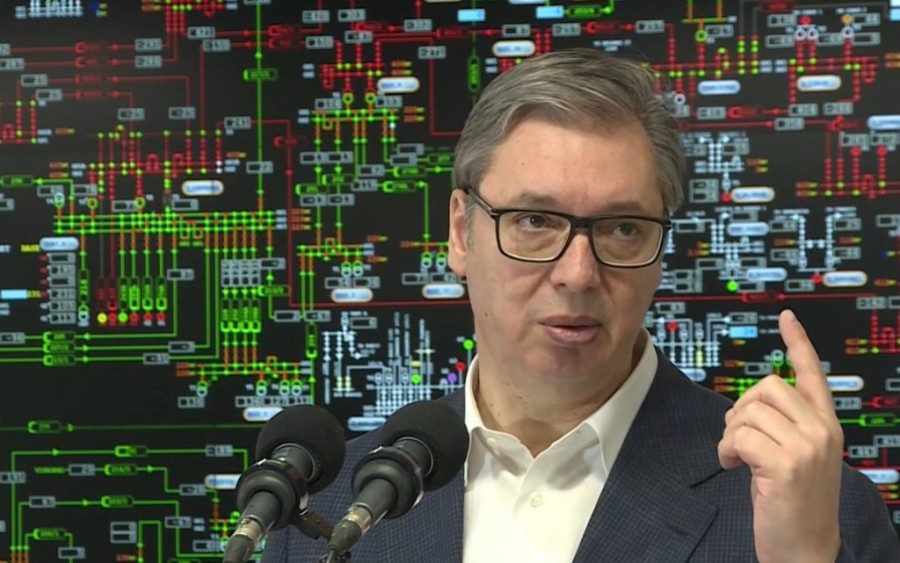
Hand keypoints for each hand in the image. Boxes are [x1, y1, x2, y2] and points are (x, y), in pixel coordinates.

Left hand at [717, 309, 842, 562]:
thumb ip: (785, 426)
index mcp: (826, 425)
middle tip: (737, 438)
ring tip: (736, 457)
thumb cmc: (793, 504)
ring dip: (730, 433)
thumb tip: (750, 405)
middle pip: (766, 386)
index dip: (798, 343)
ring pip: (749, 411)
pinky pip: (739, 436)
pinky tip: (732, 467)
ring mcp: (807, 446)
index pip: (812, 374)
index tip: (787, 317)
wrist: (805, 549)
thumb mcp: (797, 457)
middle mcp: (822, 430)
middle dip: (740, 408)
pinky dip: (726, 450)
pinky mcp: (786, 464)